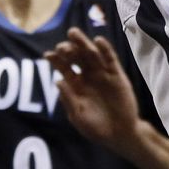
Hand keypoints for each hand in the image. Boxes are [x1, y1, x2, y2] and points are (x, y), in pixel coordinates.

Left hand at [44, 27, 140, 151]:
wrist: (120, 134)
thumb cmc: (96, 128)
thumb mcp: (78, 116)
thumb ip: (69, 99)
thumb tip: (58, 80)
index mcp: (76, 84)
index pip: (64, 68)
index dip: (56, 60)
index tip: (48, 55)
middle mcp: (88, 76)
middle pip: (77, 57)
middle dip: (69, 49)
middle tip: (62, 46)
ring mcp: (102, 74)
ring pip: (92, 54)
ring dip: (83, 43)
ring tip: (74, 34)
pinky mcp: (117, 75)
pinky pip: (110, 59)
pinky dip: (105, 49)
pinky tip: (98, 41)